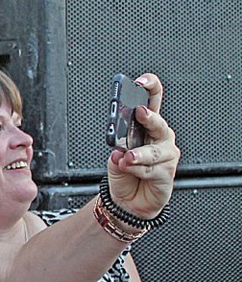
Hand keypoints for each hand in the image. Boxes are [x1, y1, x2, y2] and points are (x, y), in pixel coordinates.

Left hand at [107, 73, 179, 218]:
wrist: (128, 200)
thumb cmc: (124, 173)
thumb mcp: (115, 158)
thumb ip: (117, 150)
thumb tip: (119, 149)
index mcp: (147, 127)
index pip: (153, 101)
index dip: (150, 88)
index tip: (142, 81)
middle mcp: (159, 138)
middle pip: (158, 123)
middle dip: (149, 117)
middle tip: (140, 114)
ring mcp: (166, 155)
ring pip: (153, 151)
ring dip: (138, 154)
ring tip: (127, 157)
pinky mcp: (167, 172)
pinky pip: (151, 169)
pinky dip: (137, 170)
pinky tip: (130, 170)